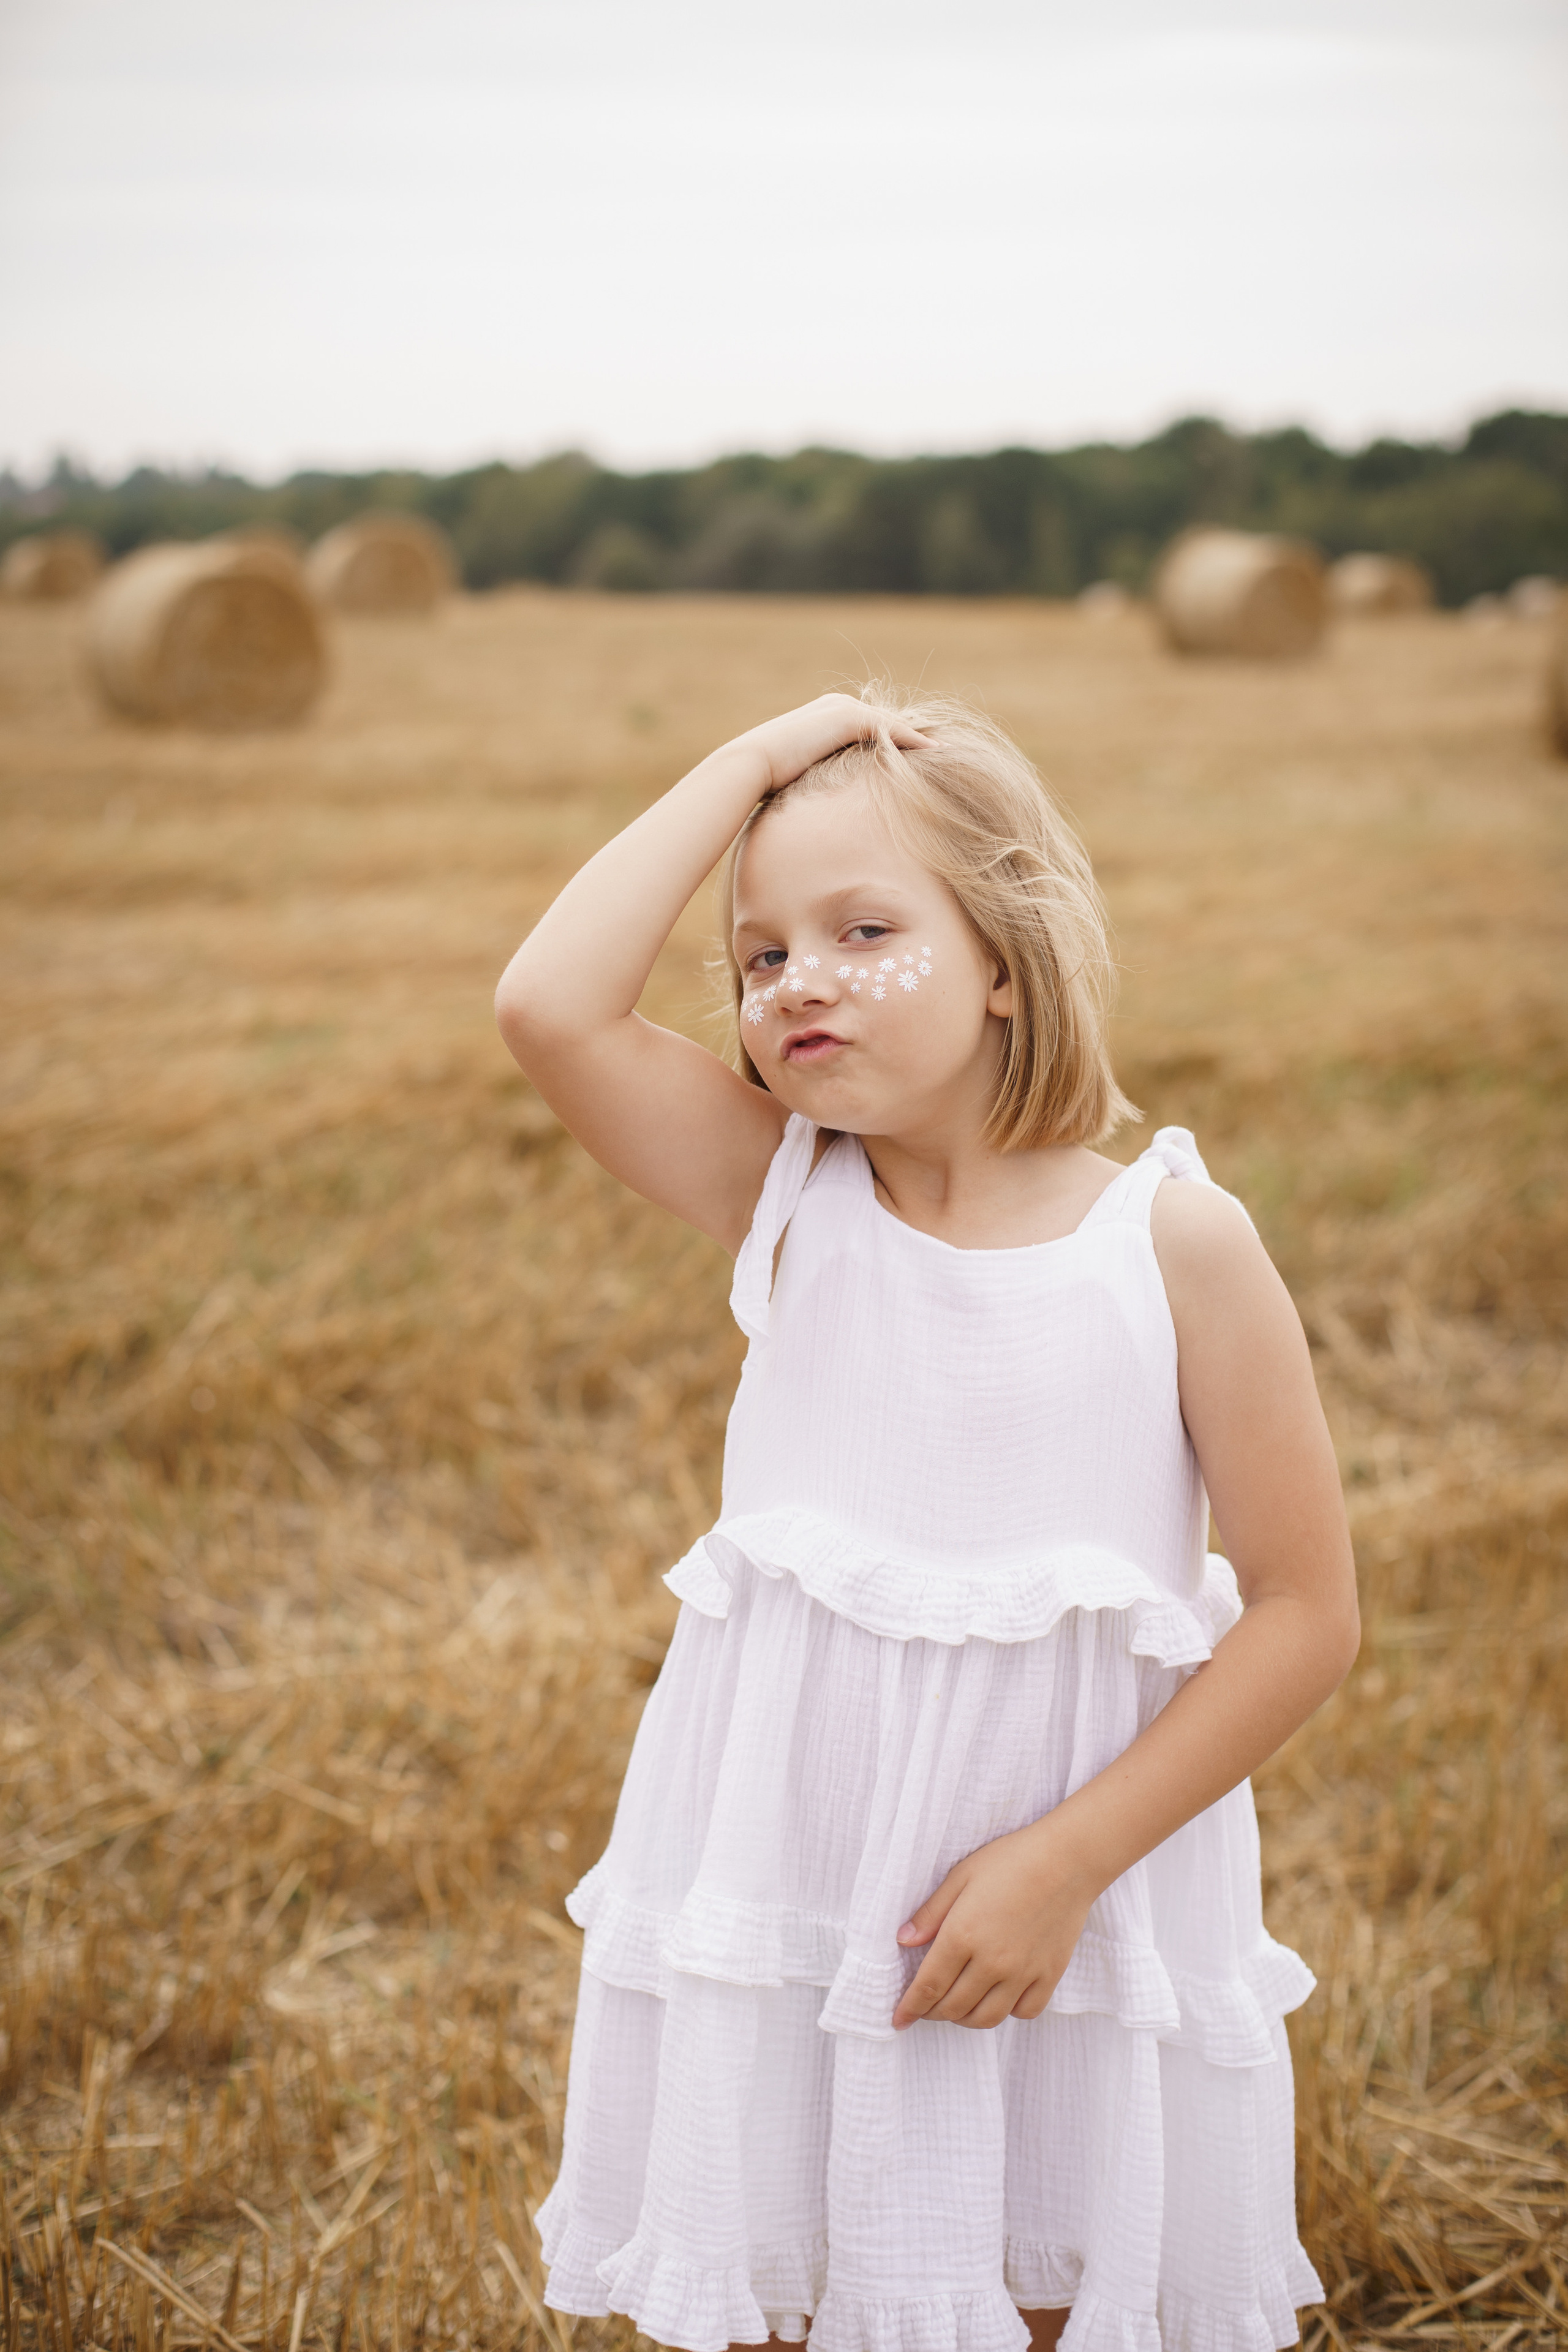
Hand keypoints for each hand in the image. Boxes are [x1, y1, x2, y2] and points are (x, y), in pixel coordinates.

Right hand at [736, 694, 928, 792]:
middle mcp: (837, 705)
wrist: (750, 766)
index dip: (897, 742)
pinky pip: (891, 728)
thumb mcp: (799, 779)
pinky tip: (936, 752)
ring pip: (893, 723)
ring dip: (920, 736)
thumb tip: (823, 808)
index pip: (870, 728)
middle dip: (914, 735)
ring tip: (947, 751)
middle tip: (943, 750)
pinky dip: (915, 739)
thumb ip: (817, 782)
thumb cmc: (766, 781)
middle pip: (887, 721)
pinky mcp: (848, 717)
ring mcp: (842, 708)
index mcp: (825, 717)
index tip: (919, 758)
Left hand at [891, 1817, 1097, 2031]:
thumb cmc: (1011, 1860)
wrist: (1067, 1860)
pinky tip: (998, 1997)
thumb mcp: (961, 1876)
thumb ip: (931, 1912)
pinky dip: (1006, 2012)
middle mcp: (991, 1962)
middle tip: (924, 2008)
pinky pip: (1024, 2011)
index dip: (910, 2008)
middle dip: (932, 2013)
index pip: (928, 1986)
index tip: (899, 2020)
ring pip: (986, 2018)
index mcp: (963, 1935)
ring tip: (956, 2008)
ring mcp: (1022, 1973)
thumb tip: (903, 1939)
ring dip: (964, 2019)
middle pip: (953, 2007)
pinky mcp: (1048, 1976)